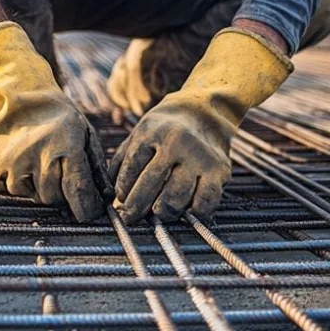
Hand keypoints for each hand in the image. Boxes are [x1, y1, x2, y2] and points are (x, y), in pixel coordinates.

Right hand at [0, 91, 106, 221]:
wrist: (23, 95)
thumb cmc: (60, 117)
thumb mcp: (86, 135)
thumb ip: (96, 167)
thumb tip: (106, 198)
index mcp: (66, 145)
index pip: (78, 190)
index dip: (86, 208)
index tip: (89, 214)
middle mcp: (38, 154)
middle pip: (54, 198)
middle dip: (61, 194)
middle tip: (60, 174)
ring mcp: (13, 160)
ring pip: (32, 196)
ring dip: (39, 188)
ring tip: (41, 163)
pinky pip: (10, 190)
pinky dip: (19, 182)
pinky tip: (23, 162)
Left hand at [109, 28, 292, 223]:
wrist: (205, 112)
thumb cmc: (164, 128)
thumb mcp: (139, 134)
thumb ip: (122, 161)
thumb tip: (110, 195)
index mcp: (153, 131)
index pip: (132, 167)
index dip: (123, 189)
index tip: (120, 201)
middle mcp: (177, 142)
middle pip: (152, 183)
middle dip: (137, 206)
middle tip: (131, 218)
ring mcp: (200, 157)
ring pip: (177, 196)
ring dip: (163, 212)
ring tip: (156, 213)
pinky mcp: (219, 170)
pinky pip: (205, 201)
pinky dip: (192, 213)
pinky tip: (184, 211)